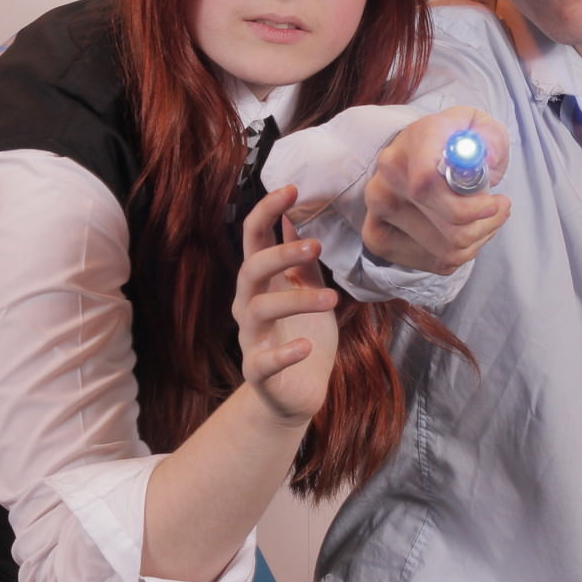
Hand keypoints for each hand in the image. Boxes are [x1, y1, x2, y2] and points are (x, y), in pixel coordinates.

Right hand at [234, 185, 339, 425]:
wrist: (297, 392)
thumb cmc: (303, 334)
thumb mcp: (307, 289)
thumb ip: (302, 258)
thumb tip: (297, 214)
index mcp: (262, 282)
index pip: (254, 238)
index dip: (267, 211)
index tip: (292, 189)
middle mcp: (249, 305)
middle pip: (251, 269)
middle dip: (280, 254)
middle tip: (316, 246)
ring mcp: (251, 338)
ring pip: (260, 310)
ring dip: (296, 300)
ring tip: (333, 299)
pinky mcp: (259, 372)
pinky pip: (263, 361)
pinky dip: (284, 353)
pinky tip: (306, 345)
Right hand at [361, 107, 511, 273]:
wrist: (413, 156)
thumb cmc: (452, 143)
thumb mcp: (478, 127)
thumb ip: (489, 139)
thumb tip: (487, 160)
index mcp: (412, 143)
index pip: (427, 184)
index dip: (467, 205)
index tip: (494, 202)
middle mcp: (387, 178)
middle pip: (445, 224)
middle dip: (485, 223)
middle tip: (499, 209)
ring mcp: (378, 211)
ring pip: (446, 249)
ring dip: (477, 239)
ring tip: (484, 220)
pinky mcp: (378, 239)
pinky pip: (435, 262)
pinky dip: (461, 254)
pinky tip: (464, 232)